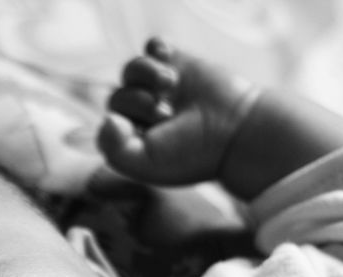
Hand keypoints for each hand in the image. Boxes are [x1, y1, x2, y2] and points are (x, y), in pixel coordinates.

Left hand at [97, 38, 260, 187]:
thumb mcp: (145, 162)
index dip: (121, 126)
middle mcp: (144, 113)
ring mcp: (160, 88)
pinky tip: (168, 60)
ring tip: (170, 84)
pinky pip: (153, 47)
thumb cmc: (193, 153)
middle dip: (137, 103)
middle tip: (165, 114)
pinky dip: (156, 50)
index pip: (108, 123)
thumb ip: (113, 149)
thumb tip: (106, 119)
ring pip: (131, 69)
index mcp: (134, 139)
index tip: (151, 133)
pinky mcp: (179, 63)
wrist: (237, 130)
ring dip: (145, 73)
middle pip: (117, 96)